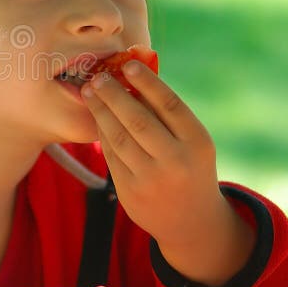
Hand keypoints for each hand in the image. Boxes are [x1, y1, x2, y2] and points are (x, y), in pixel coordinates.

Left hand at [81, 60, 254, 285]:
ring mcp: (152, 179)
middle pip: (137, 120)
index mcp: (197, 142)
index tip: (127, 64)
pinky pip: (111, 155)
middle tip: (99, 76)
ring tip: (89, 91)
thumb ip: (167, 111)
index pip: (169, 105)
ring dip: (100, 111)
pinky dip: (102, 132)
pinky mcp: (130, 192)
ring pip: (118, 137)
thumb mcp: (192, 141)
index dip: (147, 82)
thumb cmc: (189, 166)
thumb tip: (135, 72)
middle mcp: (176, 161)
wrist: (192, 222)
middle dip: (114, 94)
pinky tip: (96, 116)